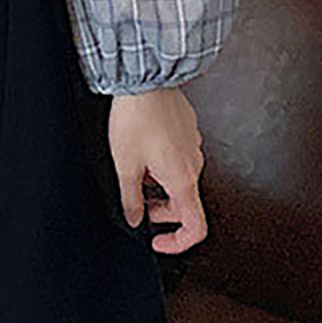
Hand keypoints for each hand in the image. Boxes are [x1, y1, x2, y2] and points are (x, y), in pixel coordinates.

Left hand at [108, 86, 206, 253]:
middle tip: (137, 201)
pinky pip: (180, 157)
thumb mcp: (124, 164)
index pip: (196, 227)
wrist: (145, 79)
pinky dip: (163, 164)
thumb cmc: (136, 117)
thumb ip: (130, 198)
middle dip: (161, 210)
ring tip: (135, 168)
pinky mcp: (188, 130)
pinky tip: (143, 148)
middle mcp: (194, 164)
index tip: (158, 241)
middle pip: (185, 204)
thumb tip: (134, 218)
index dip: (178, 243)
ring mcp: (193, 146)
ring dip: (160, 184)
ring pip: (180, 179)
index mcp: (182, 179)